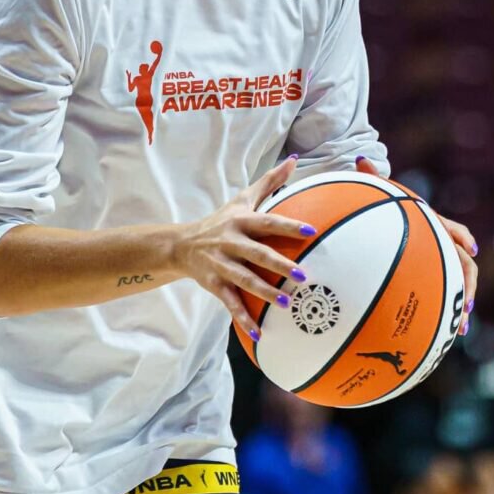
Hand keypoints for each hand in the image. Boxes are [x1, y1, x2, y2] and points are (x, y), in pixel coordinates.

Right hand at [170, 155, 315, 338]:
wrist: (181, 244)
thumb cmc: (221, 220)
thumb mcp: (242, 199)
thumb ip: (270, 182)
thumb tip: (293, 159)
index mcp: (241, 221)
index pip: (268, 222)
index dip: (289, 225)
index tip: (311, 230)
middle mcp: (230, 242)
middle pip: (257, 253)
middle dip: (279, 265)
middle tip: (303, 276)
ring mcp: (221, 264)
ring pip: (244, 280)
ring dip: (265, 292)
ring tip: (286, 303)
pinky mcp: (214, 284)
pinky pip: (229, 303)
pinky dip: (242, 319)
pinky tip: (258, 333)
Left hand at [356, 156, 478, 334]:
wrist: (385, 221)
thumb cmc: (383, 208)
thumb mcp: (379, 195)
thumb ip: (372, 178)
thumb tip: (359, 158)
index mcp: (434, 226)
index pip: (454, 231)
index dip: (462, 238)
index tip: (469, 249)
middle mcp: (440, 246)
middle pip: (464, 266)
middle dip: (468, 287)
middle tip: (467, 307)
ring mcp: (437, 264)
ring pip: (456, 287)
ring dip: (460, 307)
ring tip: (459, 331)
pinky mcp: (428, 278)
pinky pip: (439, 298)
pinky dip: (440, 316)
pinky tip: (432, 339)